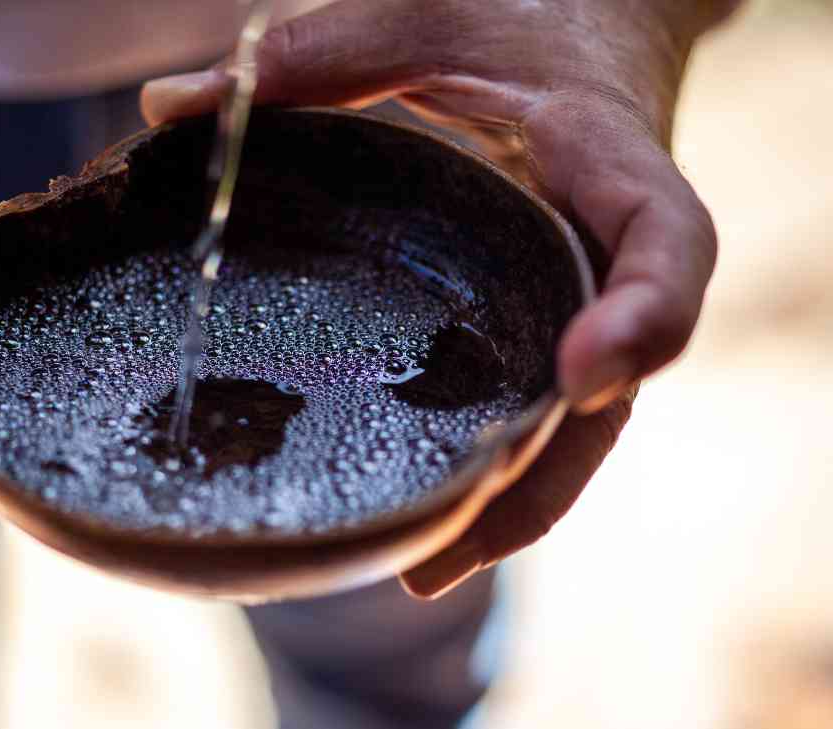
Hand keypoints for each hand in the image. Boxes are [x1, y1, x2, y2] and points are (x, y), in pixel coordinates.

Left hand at [142, 0, 734, 594]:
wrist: (598, 26)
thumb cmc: (521, 15)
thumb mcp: (429, 15)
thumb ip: (316, 55)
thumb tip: (165, 112)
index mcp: (609, 160)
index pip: (667, 240)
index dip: (646, 314)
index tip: (584, 373)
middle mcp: (610, 250)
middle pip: (614, 383)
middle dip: (547, 472)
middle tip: (447, 551)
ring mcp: (584, 293)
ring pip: (580, 420)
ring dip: (516, 502)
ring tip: (425, 569)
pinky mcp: (550, 313)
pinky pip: (539, 400)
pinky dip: (499, 467)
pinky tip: (432, 518)